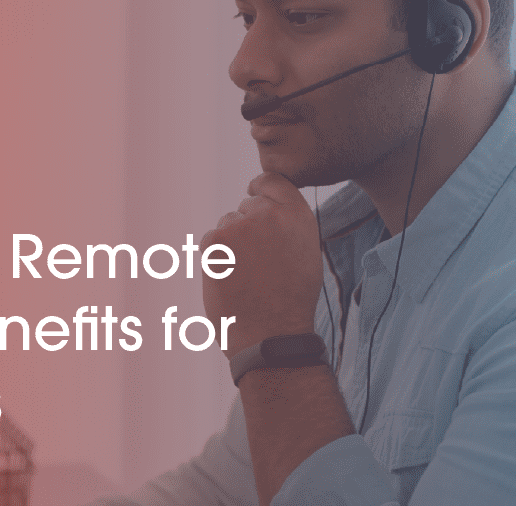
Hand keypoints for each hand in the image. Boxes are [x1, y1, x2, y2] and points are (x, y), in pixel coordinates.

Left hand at [201, 172, 321, 357]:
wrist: (271, 336)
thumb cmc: (290, 301)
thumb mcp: (305, 253)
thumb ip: (288, 223)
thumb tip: (262, 202)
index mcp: (298, 215)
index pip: (272, 180)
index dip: (260, 189)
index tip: (254, 195)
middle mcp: (271, 214)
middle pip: (246, 206)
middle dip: (246, 227)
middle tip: (257, 263)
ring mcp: (241, 226)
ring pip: (226, 224)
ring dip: (230, 244)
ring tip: (246, 276)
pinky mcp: (216, 241)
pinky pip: (210, 240)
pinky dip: (215, 258)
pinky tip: (230, 280)